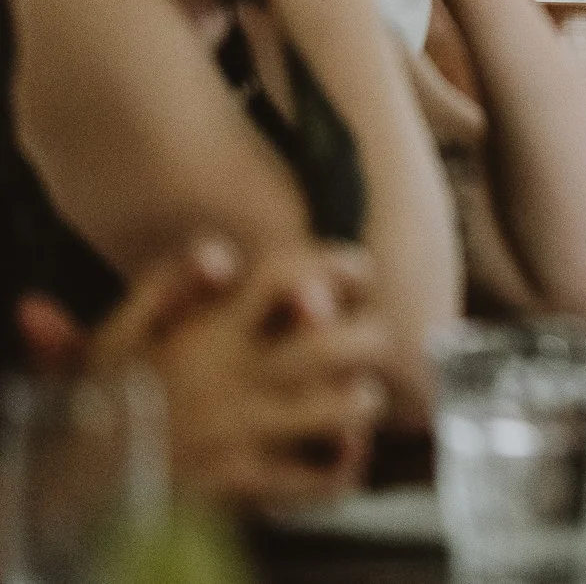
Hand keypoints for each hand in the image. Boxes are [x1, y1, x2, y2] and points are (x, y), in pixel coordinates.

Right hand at [33, 240, 390, 512]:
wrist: (68, 482)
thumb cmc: (101, 400)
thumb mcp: (117, 332)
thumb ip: (165, 283)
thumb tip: (220, 252)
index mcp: (207, 334)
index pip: (281, 275)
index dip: (330, 263)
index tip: (357, 268)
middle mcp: (232, 378)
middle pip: (332, 343)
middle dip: (366, 335)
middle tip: (367, 338)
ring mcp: (240, 432)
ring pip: (337, 408)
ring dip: (359, 399)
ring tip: (357, 393)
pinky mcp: (242, 483)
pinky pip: (315, 476)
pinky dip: (341, 465)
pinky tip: (342, 449)